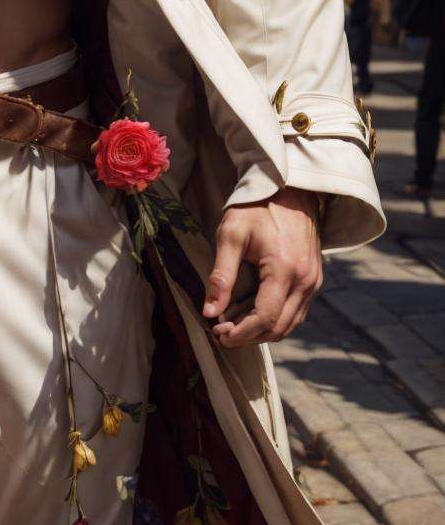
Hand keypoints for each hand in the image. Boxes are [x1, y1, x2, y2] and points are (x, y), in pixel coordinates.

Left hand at [203, 187, 322, 347]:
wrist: (289, 188)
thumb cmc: (256, 207)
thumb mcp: (231, 234)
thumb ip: (221, 275)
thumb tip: (209, 312)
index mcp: (284, 269)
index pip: (264, 317)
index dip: (241, 332)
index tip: (218, 333)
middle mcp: (305, 280)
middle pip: (278, 327)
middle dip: (249, 336)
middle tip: (221, 333)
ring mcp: (314, 281)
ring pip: (290, 323)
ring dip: (263, 331)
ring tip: (234, 325)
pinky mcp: (315, 279)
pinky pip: (297, 311)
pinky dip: (276, 319)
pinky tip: (253, 313)